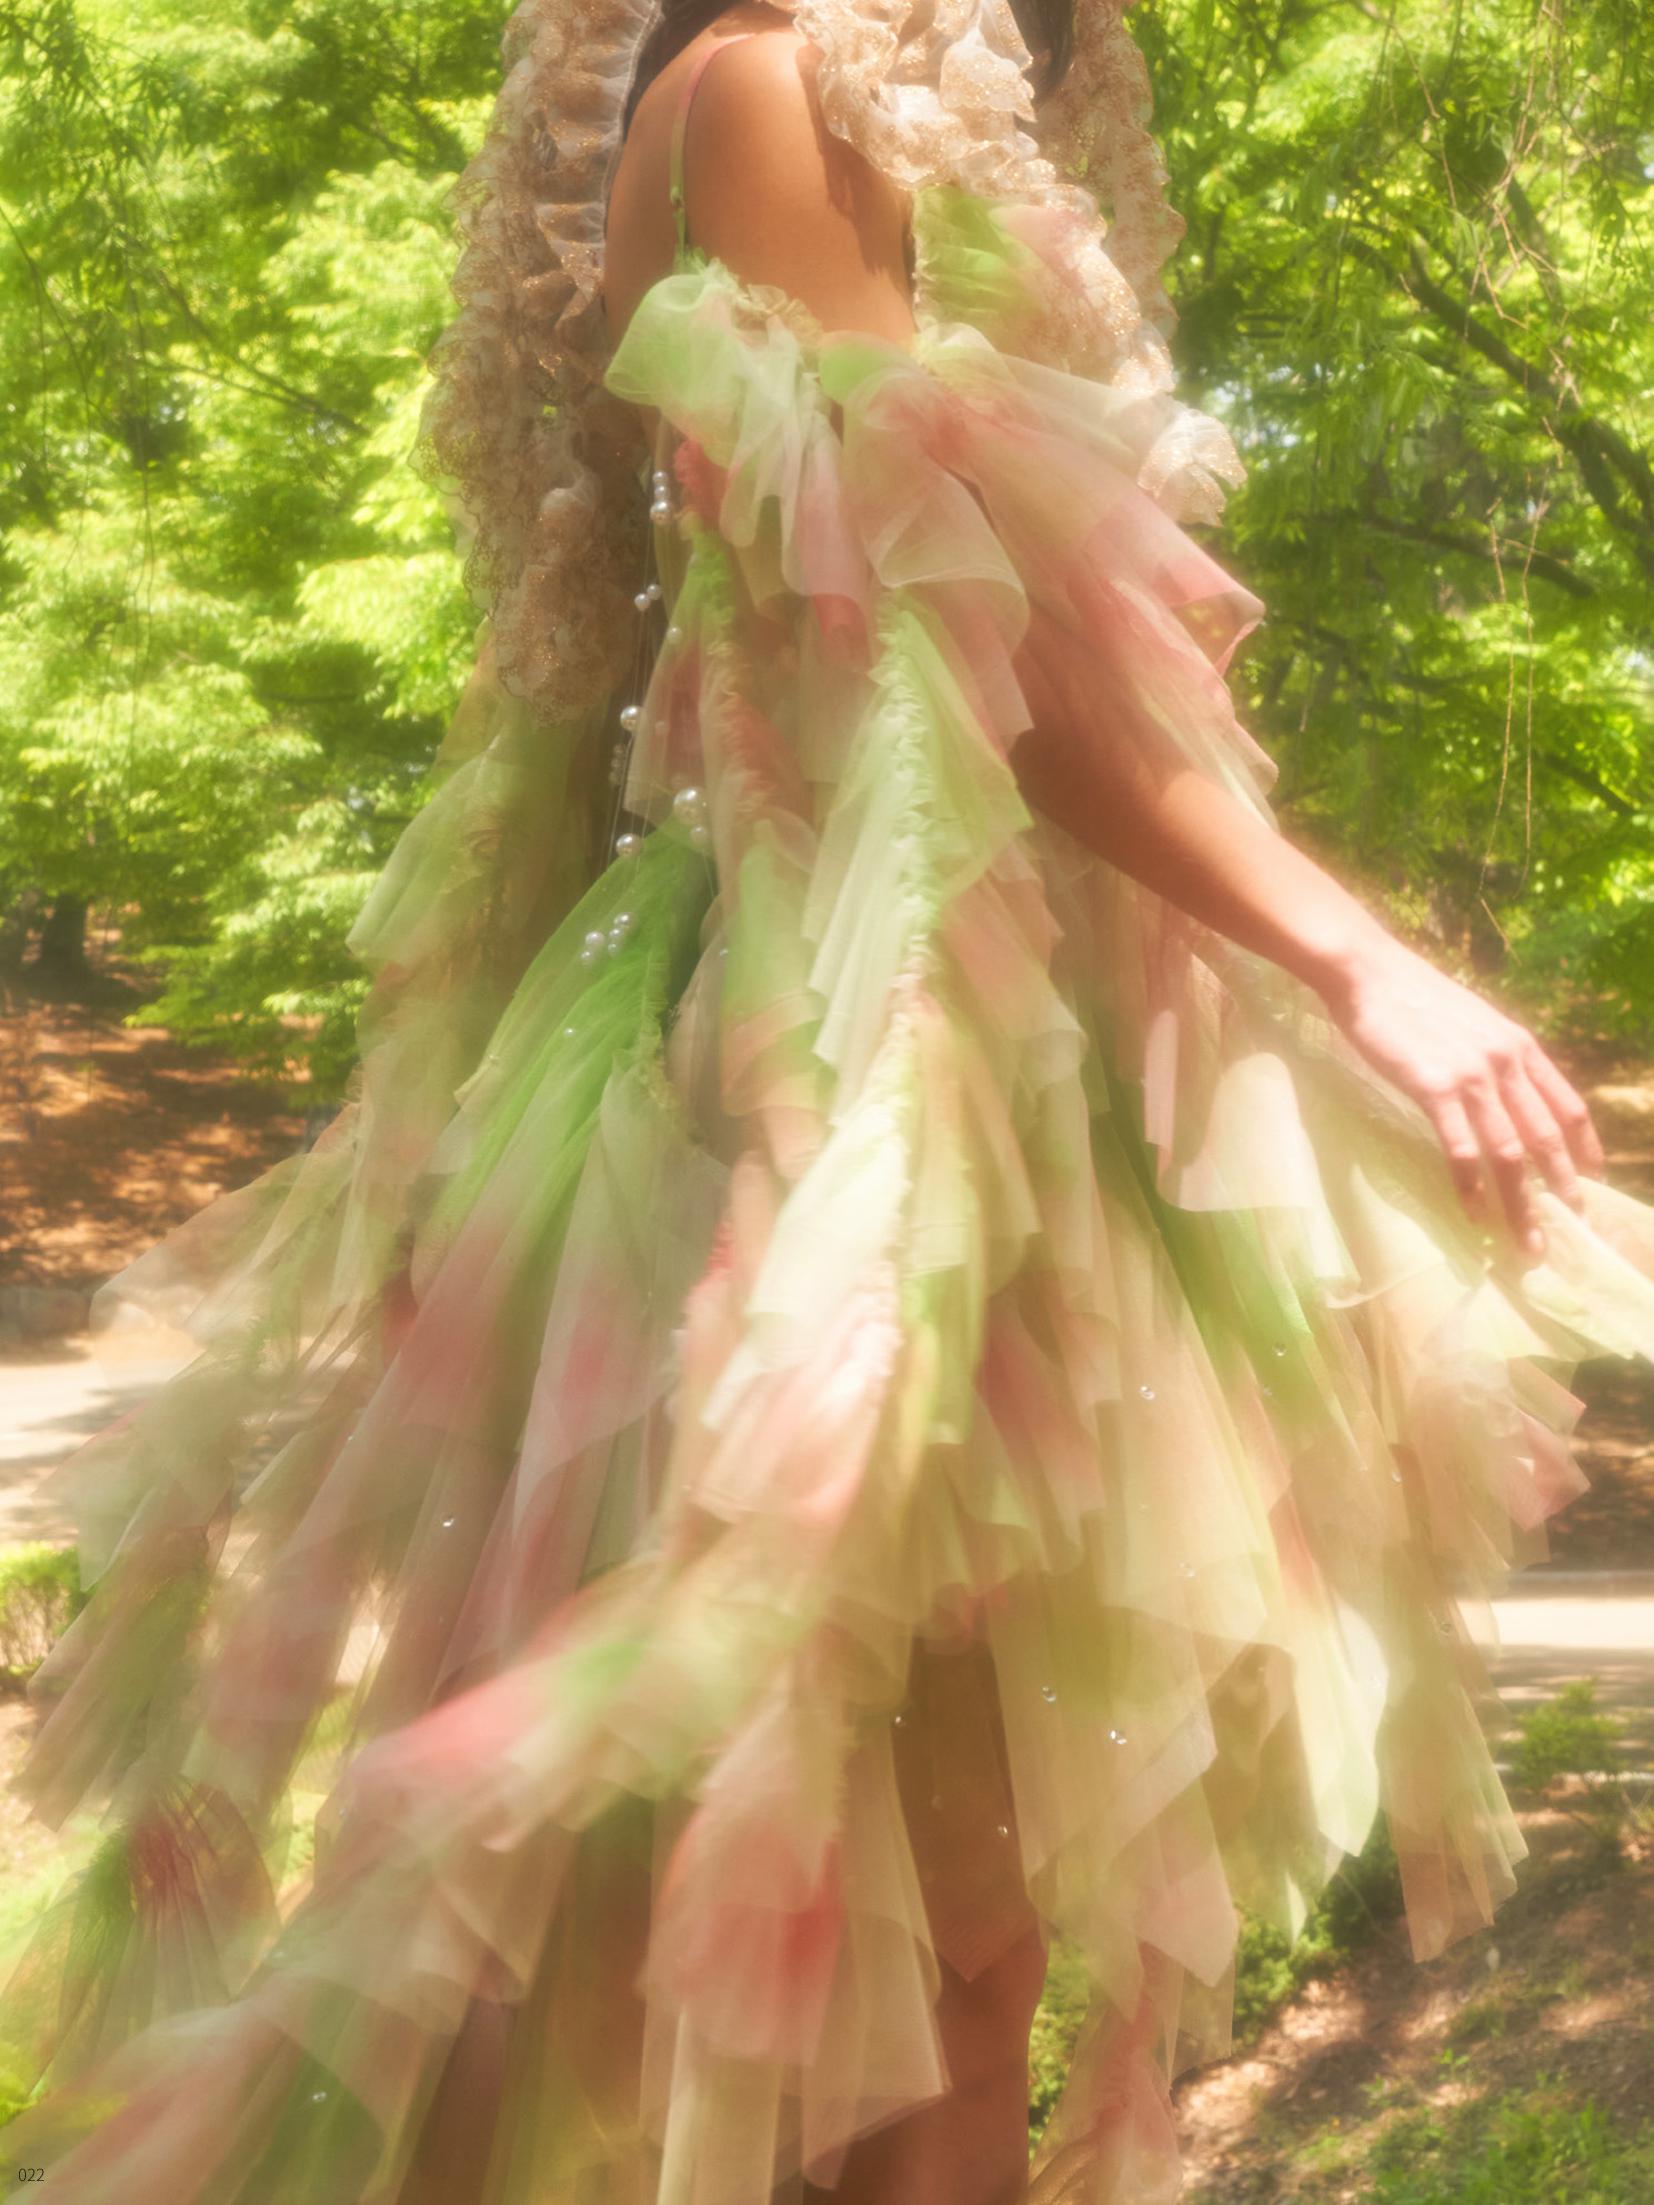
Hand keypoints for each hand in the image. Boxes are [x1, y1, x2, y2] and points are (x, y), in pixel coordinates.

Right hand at [1317, 936, 1605, 1256]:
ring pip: (1509, 1153)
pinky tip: (1475, 1215)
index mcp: (1519, 1046)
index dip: (1585, 1146)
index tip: (1592, 1179)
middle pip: (1545, 1138)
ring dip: (1521, 1204)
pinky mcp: (1434, 1088)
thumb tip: (1503, 1092)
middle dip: (1562, 1189)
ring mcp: (1472, 1076)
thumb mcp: (1474, 1021)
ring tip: (1527, 1242)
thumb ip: (1494, 1056)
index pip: (1568, 1105)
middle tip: (1571, 1228)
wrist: (1370, 973)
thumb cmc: (1412, 997)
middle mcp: (1506, 1063)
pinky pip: (1462, 1149)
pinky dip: (1472, 1187)